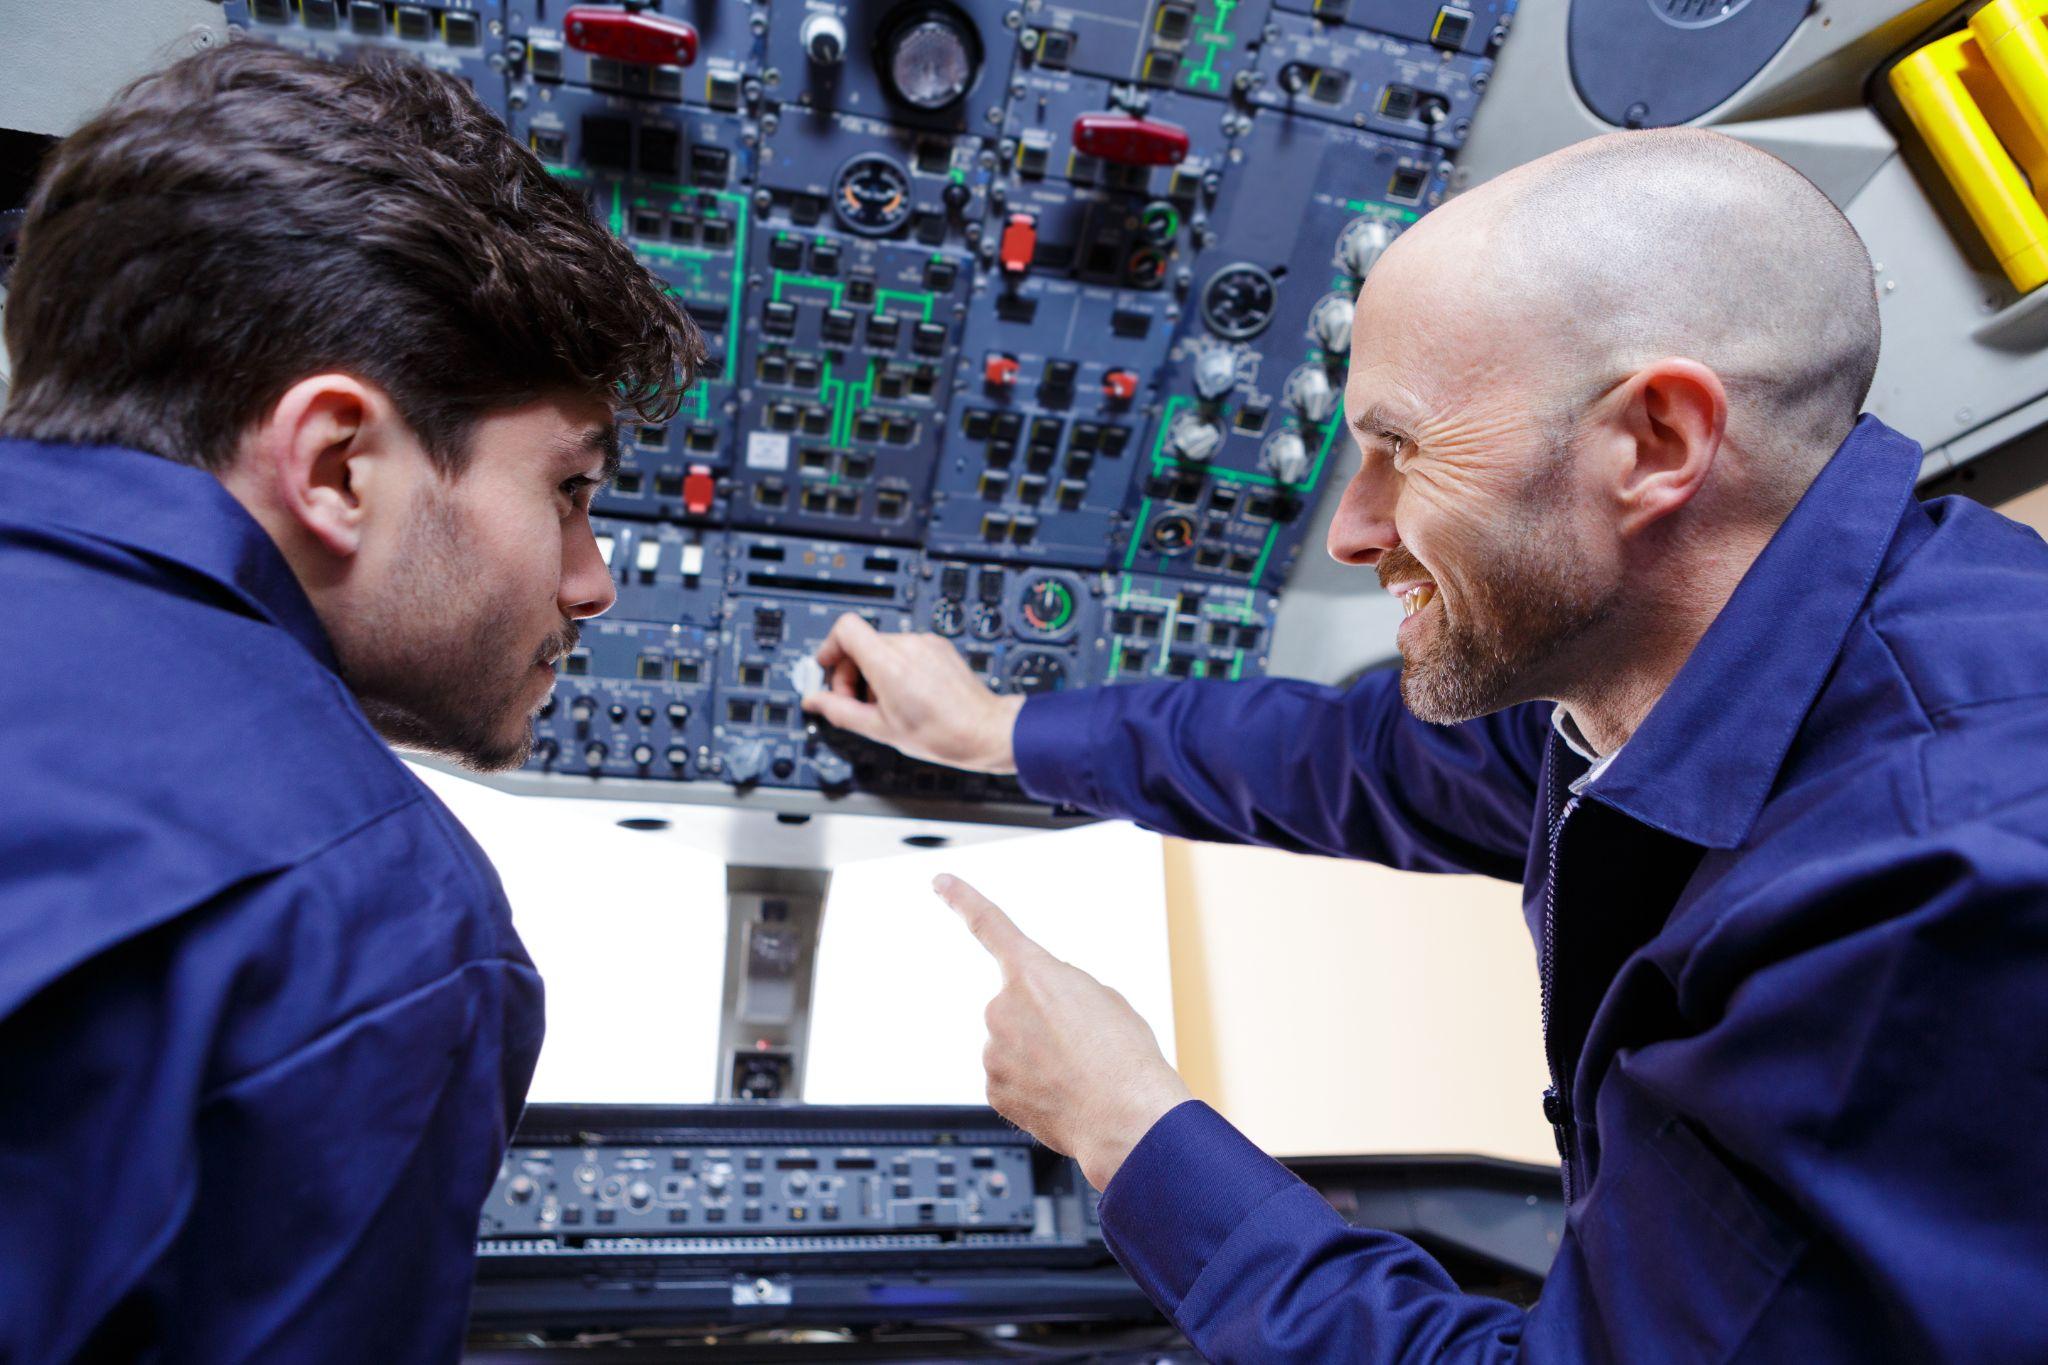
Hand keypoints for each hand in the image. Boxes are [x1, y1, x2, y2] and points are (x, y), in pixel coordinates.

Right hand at [801, 613, 1025, 772]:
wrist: (984, 731)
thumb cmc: (942, 733)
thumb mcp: (881, 729)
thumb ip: (841, 711)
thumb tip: (815, 702)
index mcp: (889, 663)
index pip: (845, 628)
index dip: (829, 647)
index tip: (828, 668)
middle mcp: (908, 645)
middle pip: (861, 641)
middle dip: (850, 671)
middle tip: (856, 702)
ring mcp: (926, 643)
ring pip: (882, 647)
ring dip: (873, 671)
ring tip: (884, 703)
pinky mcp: (939, 647)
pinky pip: (905, 649)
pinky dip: (895, 668)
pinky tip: (904, 695)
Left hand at [935, 873, 1192, 1190]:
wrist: (1126, 1118)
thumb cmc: (1125, 1057)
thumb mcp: (1104, 999)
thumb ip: (1063, 986)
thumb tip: (1043, 1001)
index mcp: (1032, 973)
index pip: (989, 924)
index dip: (962, 899)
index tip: (940, 882)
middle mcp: (1001, 1007)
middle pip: (1016, 1004)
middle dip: (1042, 1020)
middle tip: (1081, 1043)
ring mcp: (992, 1051)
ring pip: (1014, 1044)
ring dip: (1040, 1055)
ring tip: (1078, 1073)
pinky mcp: (993, 1088)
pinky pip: (1011, 1078)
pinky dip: (1033, 1085)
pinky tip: (1062, 1094)